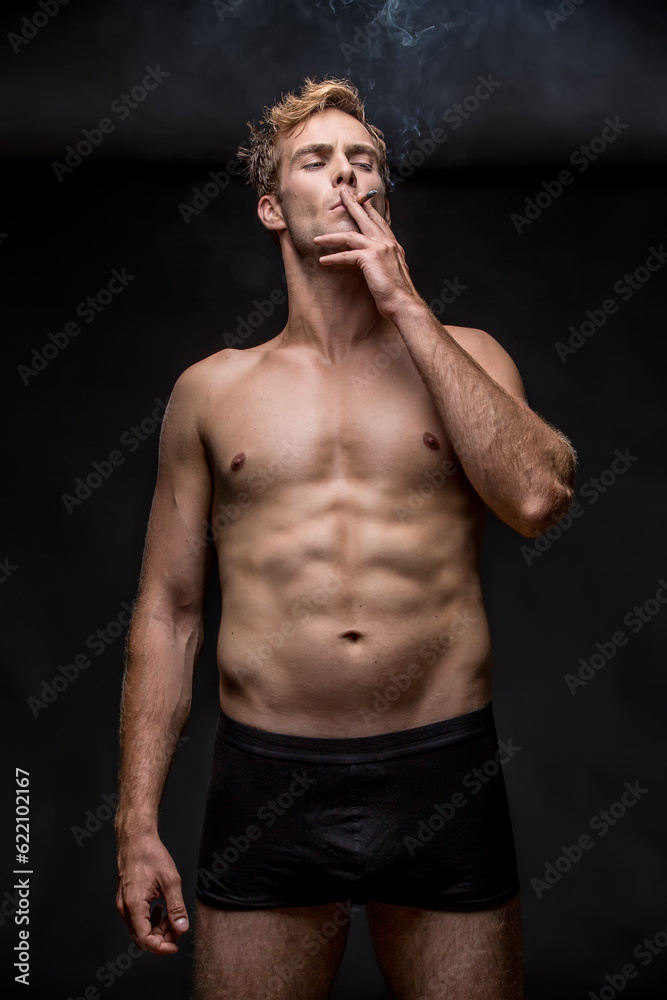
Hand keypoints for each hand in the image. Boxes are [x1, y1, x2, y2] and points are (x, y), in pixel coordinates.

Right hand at [115, 833, 188, 954]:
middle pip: (142, 938)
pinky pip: (136, 919)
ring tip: (171, 916)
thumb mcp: (170, 880)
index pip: (145, 940)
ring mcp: (123, 904)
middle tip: (178, 928)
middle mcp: (125, 908)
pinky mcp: (125, 900)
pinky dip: (150, 920)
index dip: (161, 948)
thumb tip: (182, 928)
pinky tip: (160, 908)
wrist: (136, 840)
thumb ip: (176, 907)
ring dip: (156, 929)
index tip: (176, 946)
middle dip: (161, 938)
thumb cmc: (151, 855)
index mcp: (134, 905)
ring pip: (139, 929)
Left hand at [313, 186, 420, 319]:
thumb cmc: (398, 294)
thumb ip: (387, 264)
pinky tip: (323, 261)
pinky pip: (346, 255)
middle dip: (353, 205)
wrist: (403, 303)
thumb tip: (379, 265)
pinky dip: (333, 258)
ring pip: (350, 235)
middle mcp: (387, 243)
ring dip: (331, 237)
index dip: (370, 211)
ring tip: (318, 238)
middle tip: (343, 194)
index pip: (380, 223)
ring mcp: (379, 248)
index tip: (363, 200)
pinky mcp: (370, 258)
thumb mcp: (393, 273)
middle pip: (366, 218)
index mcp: (393, 246)